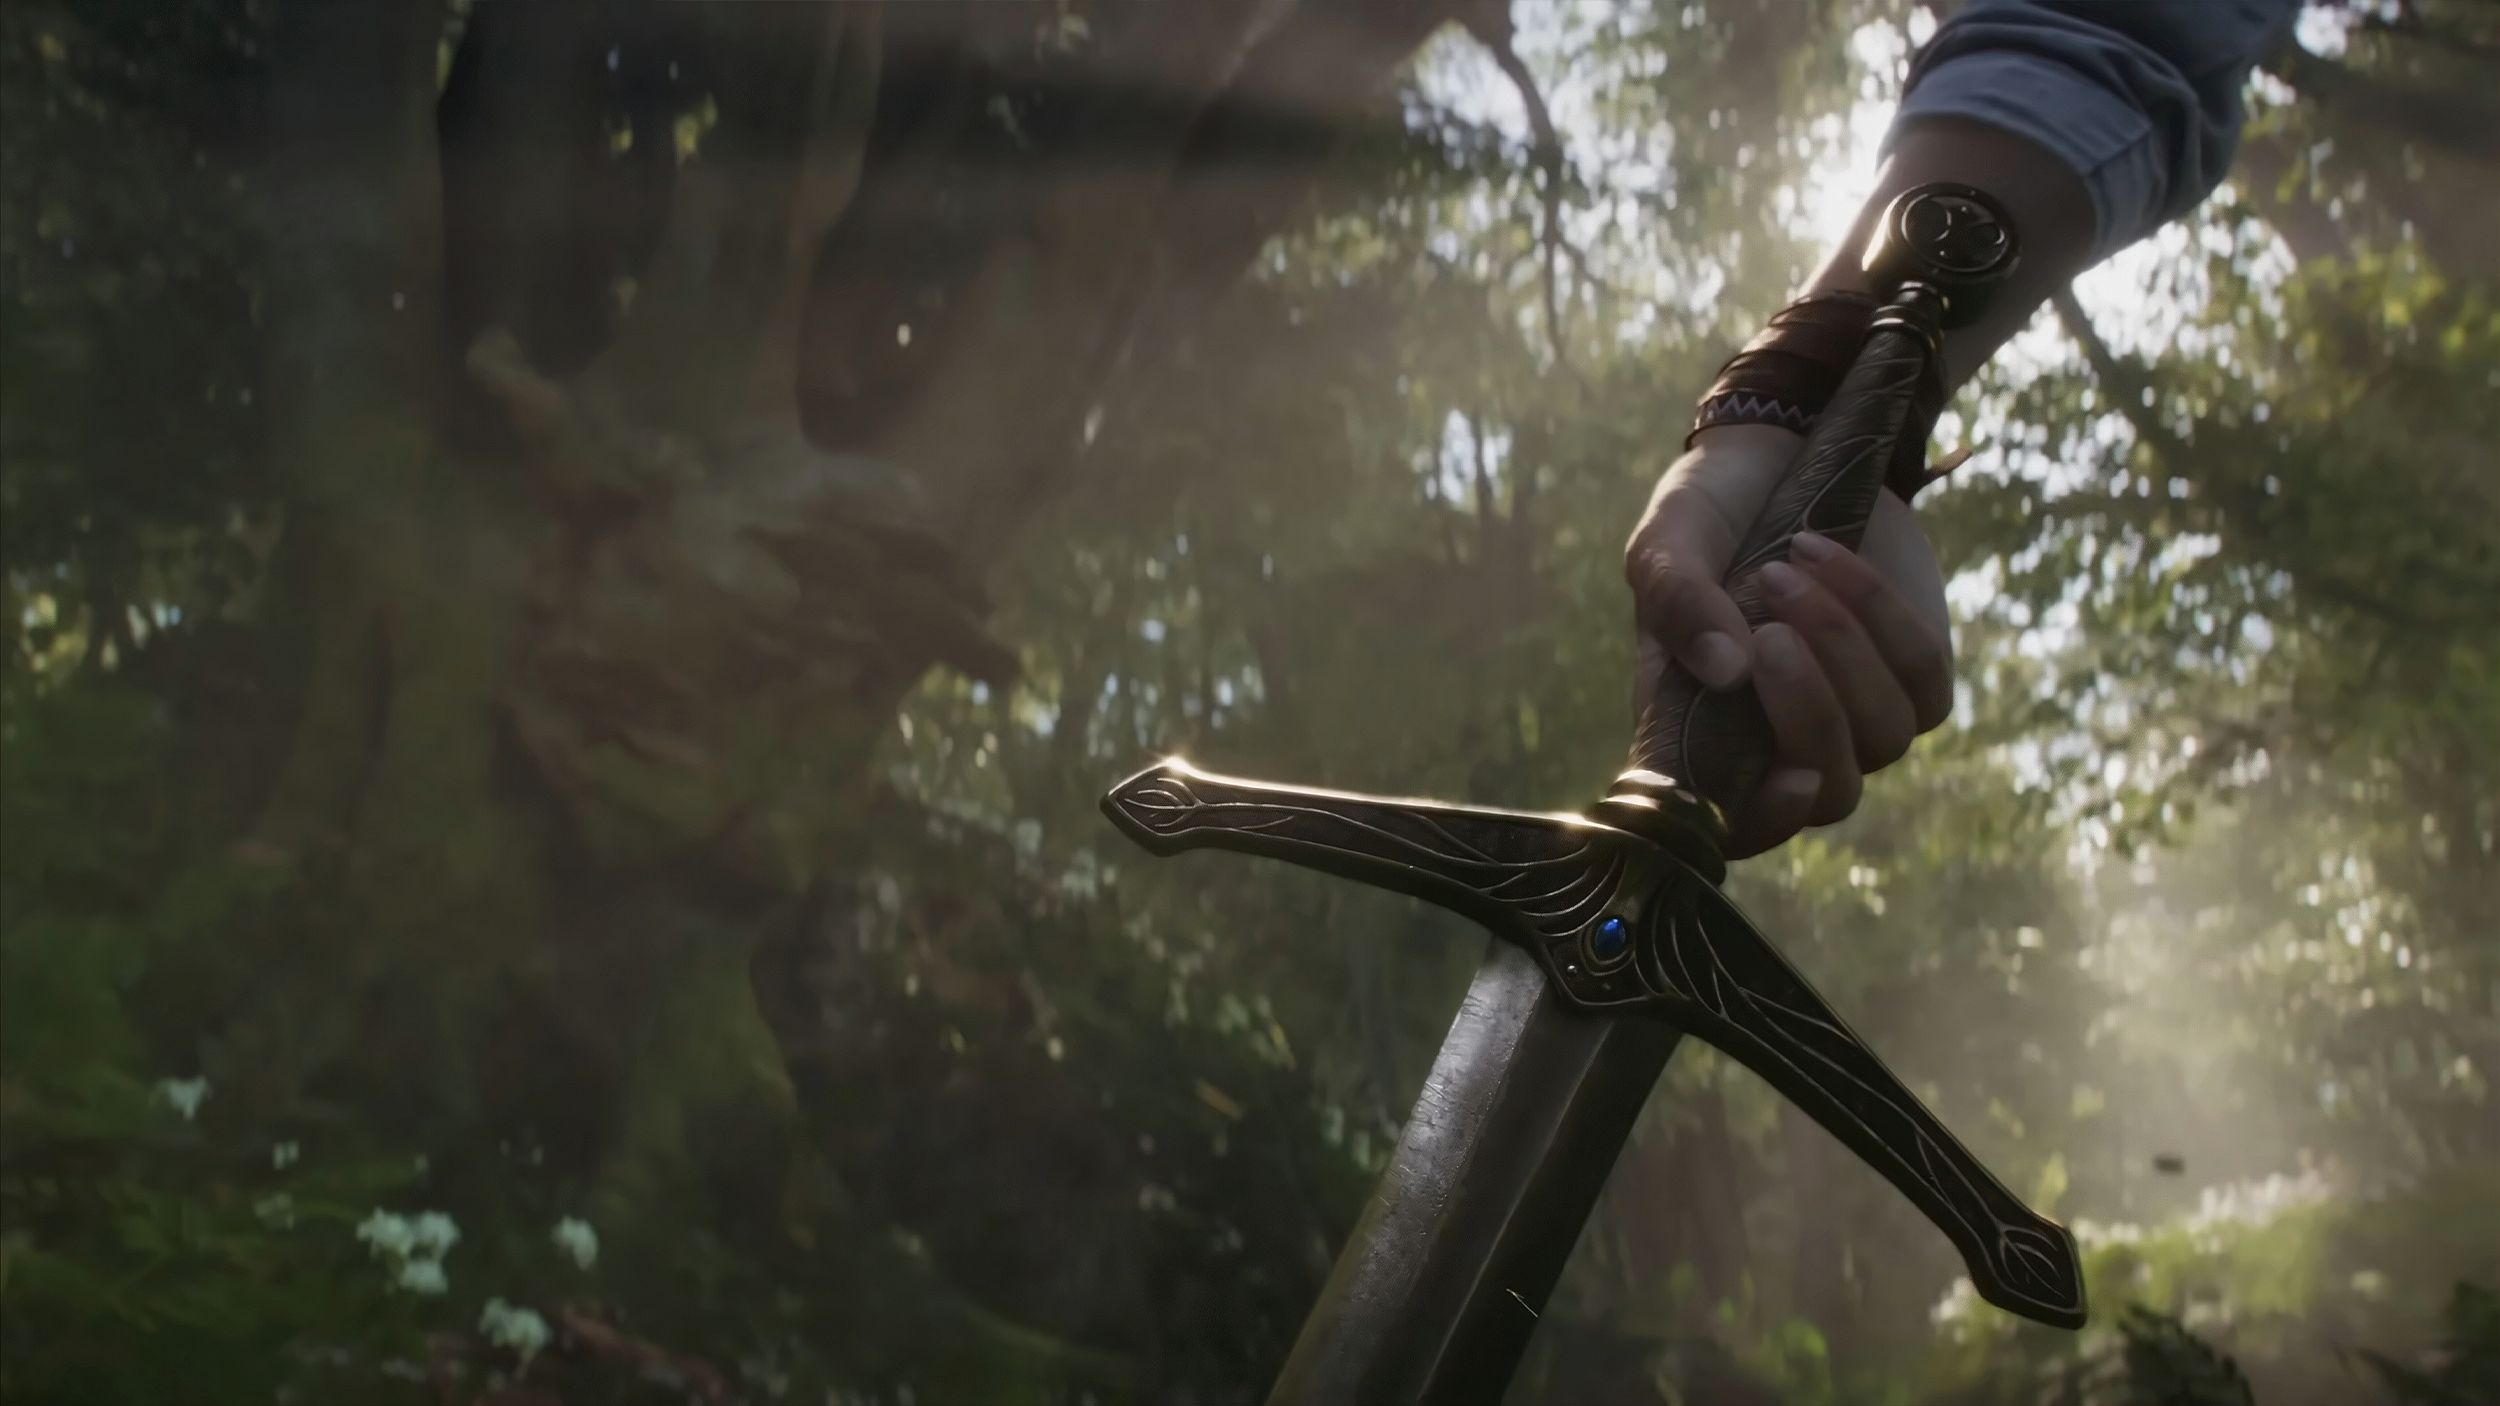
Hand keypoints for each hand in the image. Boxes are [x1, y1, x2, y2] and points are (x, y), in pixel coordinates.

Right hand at [1624, 424, 1953, 857]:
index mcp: (1706, 735)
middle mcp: (1784, 741)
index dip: (1764, 826)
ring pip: (1883, 737)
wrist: (1776, 451)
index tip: (1785, 778)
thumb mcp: (1666, 546)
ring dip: (1842, 649)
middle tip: (1769, 627)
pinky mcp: (1915, 673)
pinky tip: (1826, 556)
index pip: (1738, 826)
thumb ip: (1677, 602)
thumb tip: (1727, 670)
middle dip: (1809, 713)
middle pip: (1831, 791)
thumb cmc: (1703, 514)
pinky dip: (1880, 614)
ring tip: (1788, 565)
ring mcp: (1858, 713)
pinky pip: (1924, 676)